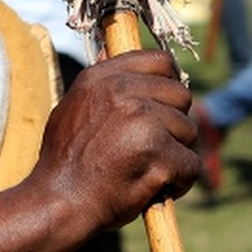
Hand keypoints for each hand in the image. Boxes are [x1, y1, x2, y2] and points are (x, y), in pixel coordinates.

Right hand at [28, 50, 197, 232]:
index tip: (166, 104)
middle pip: (181, 95)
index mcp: (102, 77)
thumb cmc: (67, 160)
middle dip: (175, 123)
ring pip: (188, 131)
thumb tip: (113, 51)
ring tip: (150, 169)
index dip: (169, 83)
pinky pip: (191, 164)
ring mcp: (141, 120)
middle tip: (156, 147)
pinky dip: (180, 181)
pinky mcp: (157, 152)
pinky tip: (157, 187)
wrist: (60, 201)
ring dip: (177, 154)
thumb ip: (102, 84)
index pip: (159, 61)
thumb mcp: (74, 106)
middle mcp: (122, 91)